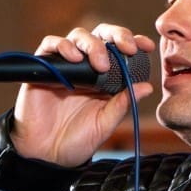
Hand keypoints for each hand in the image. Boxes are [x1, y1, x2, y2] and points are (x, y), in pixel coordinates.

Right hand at [10, 25, 155, 165]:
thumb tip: (147, 86)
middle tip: (127, 48)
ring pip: (78, 36)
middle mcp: (86, 67)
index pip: (120, 50)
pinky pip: (50, 45)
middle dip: (117, 35)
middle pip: (101, 35)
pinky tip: (74, 58)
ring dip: (92, 44)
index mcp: (105, 78)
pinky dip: (63, 45)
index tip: (147, 45)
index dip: (133, 41)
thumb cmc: (78, 140)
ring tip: (100, 65)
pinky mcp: (43, 68)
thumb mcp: (105, 123)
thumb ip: (123, 104)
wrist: (47, 155)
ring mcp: (65, 66)